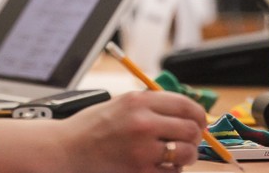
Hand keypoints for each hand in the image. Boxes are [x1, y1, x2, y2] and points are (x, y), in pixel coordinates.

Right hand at [0, 90, 205, 172]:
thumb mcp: (121, 102)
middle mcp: (143, 123)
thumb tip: (185, 110)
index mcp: (139, 101)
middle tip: (188, 140)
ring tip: (174, 154)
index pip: (186, 105)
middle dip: (194, 137)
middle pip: (190, 129)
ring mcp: (142, 149)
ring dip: (185, 155)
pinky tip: (160, 165)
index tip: (199, 122)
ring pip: (186, 153)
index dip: (199, 115)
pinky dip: (171, 171)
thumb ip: (151, 104)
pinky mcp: (140, 171)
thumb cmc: (93, 126)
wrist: (69, 148)